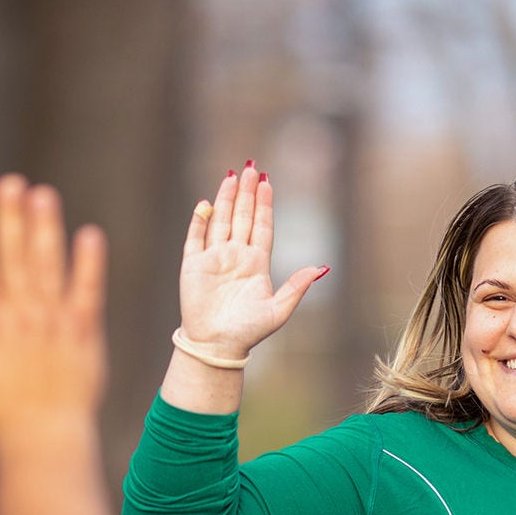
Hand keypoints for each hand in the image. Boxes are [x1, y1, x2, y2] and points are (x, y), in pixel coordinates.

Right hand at [0, 175, 106, 444]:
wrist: (44, 440)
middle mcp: (19, 319)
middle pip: (13, 260)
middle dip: (10, 219)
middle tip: (10, 183)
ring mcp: (52, 323)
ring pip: (49, 268)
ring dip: (46, 230)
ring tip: (43, 195)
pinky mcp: (83, 333)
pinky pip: (88, 292)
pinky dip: (90, 265)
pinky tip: (90, 235)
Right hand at [178, 161, 325, 357]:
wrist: (217, 346)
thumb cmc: (248, 332)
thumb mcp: (278, 310)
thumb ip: (297, 287)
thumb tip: (322, 268)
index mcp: (256, 263)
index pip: (262, 226)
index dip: (265, 204)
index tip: (268, 183)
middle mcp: (235, 256)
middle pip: (243, 217)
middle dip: (248, 193)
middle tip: (252, 168)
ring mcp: (214, 258)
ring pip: (221, 220)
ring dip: (227, 199)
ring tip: (232, 176)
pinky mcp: (193, 265)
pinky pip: (195, 238)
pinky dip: (199, 221)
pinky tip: (205, 205)